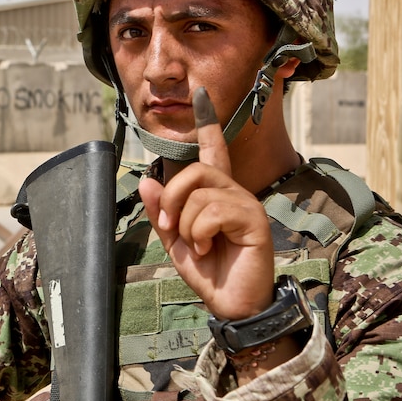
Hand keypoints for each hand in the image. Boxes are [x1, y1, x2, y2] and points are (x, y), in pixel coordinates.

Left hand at [137, 87, 274, 319]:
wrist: (231, 305)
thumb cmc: (209, 273)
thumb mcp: (175, 242)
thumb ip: (161, 212)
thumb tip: (147, 180)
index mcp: (215, 195)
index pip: (213, 152)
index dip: (208, 124)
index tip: (201, 95)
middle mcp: (233, 193)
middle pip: (195, 170)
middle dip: (172, 199)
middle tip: (173, 228)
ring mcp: (246, 204)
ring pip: (200, 193)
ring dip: (187, 224)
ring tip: (198, 245)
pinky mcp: (254, 220)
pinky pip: (213, 211)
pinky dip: (200, 233)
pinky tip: (210, 249)